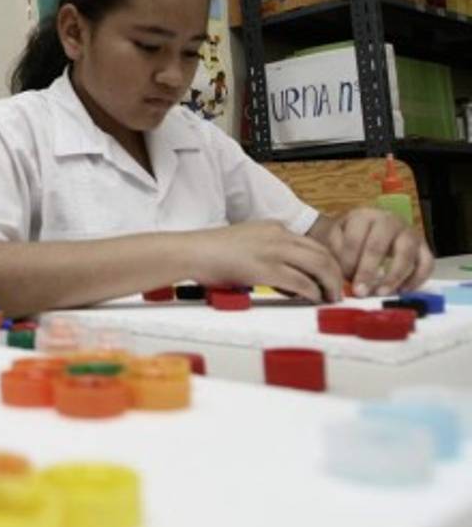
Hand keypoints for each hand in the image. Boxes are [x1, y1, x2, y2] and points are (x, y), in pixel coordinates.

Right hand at [194, 220, 343, 302]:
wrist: (190, 251)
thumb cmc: (209, 252)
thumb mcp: (245, 243)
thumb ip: (267, 254)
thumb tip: (285, 279)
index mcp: (272, 227)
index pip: (311, 243)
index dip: (325, 262)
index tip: (327, 277)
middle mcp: (277, 235)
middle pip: (322, 252)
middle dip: (335, 274)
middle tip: (336, 291)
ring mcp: (272, 250)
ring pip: (319, 265)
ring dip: (329, 284)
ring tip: (330, 298)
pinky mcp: (265, 269)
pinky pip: (301, 282)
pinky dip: (312, 292)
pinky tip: (313, 300)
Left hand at [325, 207, 433, 296]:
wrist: (367, 228)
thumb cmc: (348, 235)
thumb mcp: (335, 236)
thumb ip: (335, 252)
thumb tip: (341, 276)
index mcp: (363, 216)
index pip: (354, 239)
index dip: (348, 261)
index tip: (343, 278)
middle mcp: (389, 220)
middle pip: (379, 245)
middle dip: (367, 271)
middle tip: (360, 291)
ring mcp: (409, 232)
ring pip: (406, 254)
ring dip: (393, 276)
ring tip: (381, 293)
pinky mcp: (423, 246)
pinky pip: (427, 263)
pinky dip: (417, 279)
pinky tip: (402, 291)